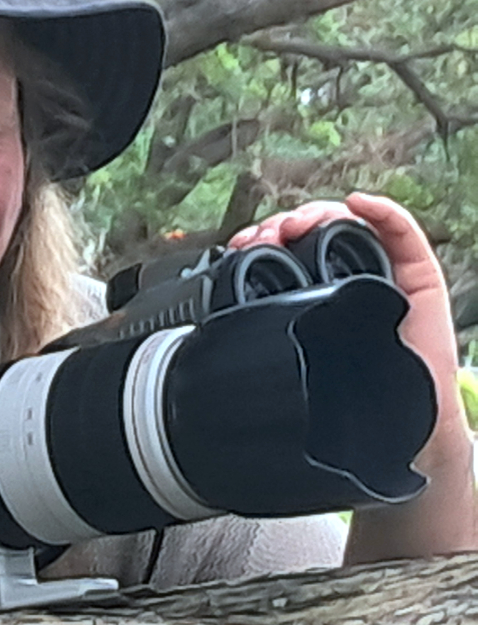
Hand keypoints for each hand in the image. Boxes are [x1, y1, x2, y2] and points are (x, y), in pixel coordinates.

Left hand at [228, 193, 456, 391]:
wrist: (407, 419)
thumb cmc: (356, 392)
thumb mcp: (295, 363)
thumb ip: (263, 345)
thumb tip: (208, 343)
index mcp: (311, 292)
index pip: (283, 251)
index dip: (259, 241)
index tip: (238, 246)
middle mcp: (343, 274)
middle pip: (311, 230)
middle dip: (281, 225)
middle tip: (264, 237)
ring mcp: (381, 269)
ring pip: (347, 222)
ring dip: (316, 214)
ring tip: (295, 226)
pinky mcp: (417, 272)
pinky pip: (401, 231)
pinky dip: (379, 211)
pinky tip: (356, 205)